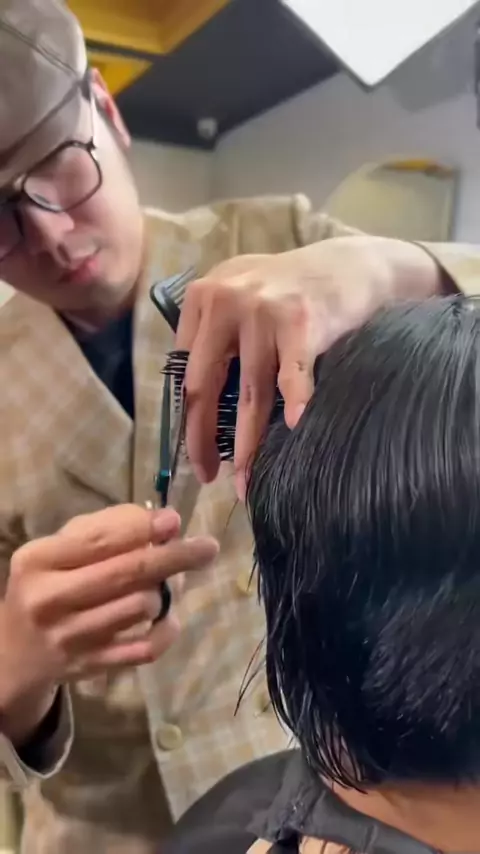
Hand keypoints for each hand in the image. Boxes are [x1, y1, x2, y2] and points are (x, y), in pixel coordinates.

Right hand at [0, 504, 217, 743]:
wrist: (17, 651)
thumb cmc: (49, 583)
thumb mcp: (60, 548)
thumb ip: (106, 528)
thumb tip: (163, 522)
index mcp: (39, 561)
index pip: (98, 542)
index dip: (142, 529)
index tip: (174, 520)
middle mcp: (50, 600)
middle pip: (127, 573)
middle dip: (174, 557)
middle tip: (207, 547)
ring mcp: (71, 638)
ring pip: (141, 607)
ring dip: (162, 592)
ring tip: (161, 586)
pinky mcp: (92, 667)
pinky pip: (145, 649)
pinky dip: (165, 631)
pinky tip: (166, 618)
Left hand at [176, 235, 441, 496]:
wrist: (348, 265)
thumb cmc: (290, 291)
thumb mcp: (238, 296)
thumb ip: (212, 334)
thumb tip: (193, 403)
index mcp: (202, 298)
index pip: (184, 372)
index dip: (186, 420)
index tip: (194, 454)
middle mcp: (225, 300)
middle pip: (205, 385)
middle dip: (203, 439)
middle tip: (208, 476)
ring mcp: (263, 309)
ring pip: (251, 392)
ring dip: (250, 443)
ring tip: (247, 478)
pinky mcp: (302, 319)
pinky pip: (293, 374)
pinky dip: (296, 403)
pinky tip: (296, 428)